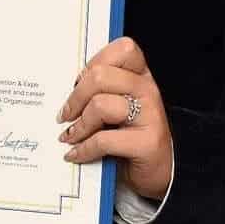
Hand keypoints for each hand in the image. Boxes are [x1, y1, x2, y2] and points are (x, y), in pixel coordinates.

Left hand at [56, 36, 172, 199]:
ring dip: (79, 125)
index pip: (121, 49)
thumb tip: (64, 90)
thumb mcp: (119, 107)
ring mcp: (150, 115)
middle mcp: (148, 90)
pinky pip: (104, 140)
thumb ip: (101, 92)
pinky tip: (76, 154)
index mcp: (141, 76)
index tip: (77, 82)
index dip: (94, 62)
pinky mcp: (147, 143)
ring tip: (71, 136)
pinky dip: (84, 149)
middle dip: (75, 97)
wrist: (159, 173)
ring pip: (100, 105)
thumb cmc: (131, 137)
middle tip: (65, 114)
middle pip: (100, 76)